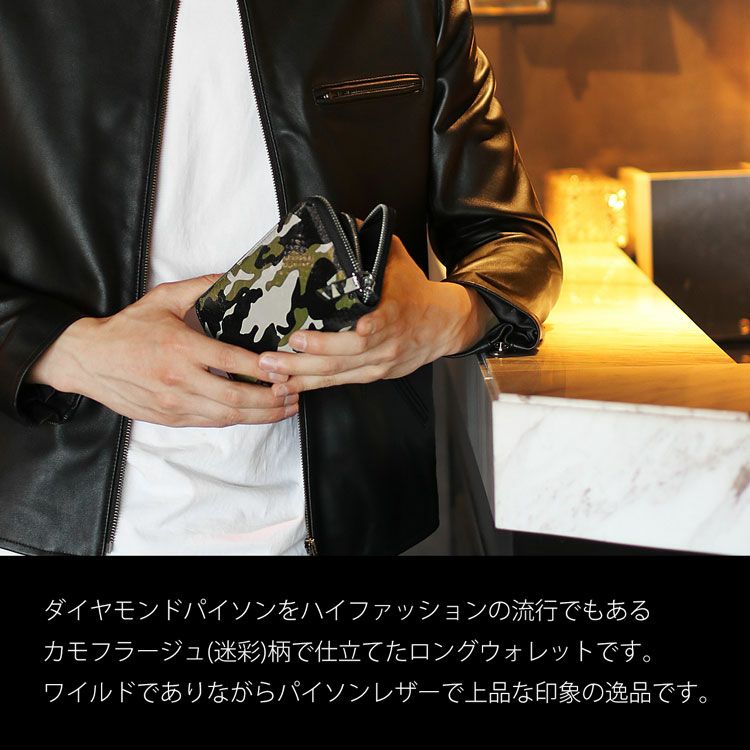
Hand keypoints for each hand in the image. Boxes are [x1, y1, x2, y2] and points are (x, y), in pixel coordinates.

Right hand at [25, 274, 299, 426]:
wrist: (88, 360)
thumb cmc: (127, 329)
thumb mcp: (162, 300)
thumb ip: (199, 288)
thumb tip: (231, 275)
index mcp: (180, 348)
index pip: (231, 362)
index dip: (262, 369)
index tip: (285, 368)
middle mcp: (179, 379)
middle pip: (235, 397)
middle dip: (271, 399)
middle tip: (295, 393)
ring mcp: (174, 403)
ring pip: (226, 416)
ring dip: (261, 414)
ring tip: (285, 407)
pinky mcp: (170, 418)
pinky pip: (211, 423)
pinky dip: (237, 419)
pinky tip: (256, 413)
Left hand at [255, 230, 496, 396]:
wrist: (444, 324)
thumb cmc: (415, 292)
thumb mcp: (397, 262)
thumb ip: (371, 243)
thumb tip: (344, 221)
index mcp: (394, 311)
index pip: (378, 324)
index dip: (362, 331)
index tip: (347, 330)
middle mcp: (387, 341)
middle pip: (348, 354)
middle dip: (310, 356)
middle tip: (276, 353)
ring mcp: (380, 362)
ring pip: (338, 373)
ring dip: (302, 375)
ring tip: (271, 371)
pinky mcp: (373, 375)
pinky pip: (339, 383)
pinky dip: (312, 386)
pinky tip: (287, 387)